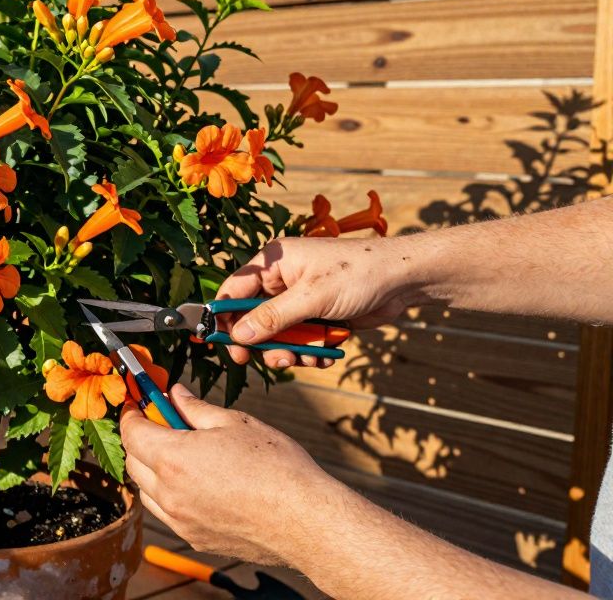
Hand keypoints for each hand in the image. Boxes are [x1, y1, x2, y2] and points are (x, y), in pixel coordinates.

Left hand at [120, 385, 342, 566]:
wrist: (305, 521)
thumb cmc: (276, 467)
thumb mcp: (235, 423)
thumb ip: (196, 409)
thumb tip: (175, 394)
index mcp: (173, 459)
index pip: (131, 433)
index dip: (131, 414)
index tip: (137, 403)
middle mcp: (169, 494)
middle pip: (134, 462)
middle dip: (140, 440)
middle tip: (161, 423)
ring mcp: (180, 521)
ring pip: (147, 491)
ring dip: (152, 469)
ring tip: (181, 454)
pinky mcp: (195, 539)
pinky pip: (168, 514)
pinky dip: (170, 495)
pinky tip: (197, 484)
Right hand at [216, 236, 421, 367]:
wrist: (403, 280)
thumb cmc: (358, 273)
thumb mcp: (311, 297)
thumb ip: (272, 318)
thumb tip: (238, 336)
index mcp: (274, 263)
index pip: (234, 290)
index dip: (224, 316)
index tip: (221, 342)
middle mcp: (282, 281)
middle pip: (253, 318)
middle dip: (261, 342)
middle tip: (261, 360)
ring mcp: (300, 300)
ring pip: (277, 334)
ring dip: (287, 351)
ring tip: (302, 358)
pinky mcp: (316, 317)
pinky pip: (299, 341)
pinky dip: (307, 352)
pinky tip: (321, 355)